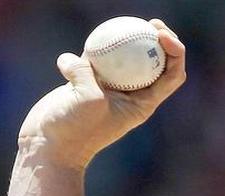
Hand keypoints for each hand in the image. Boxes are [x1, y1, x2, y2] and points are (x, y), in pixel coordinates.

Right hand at [17, 18, 186, 168]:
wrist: (48, 145)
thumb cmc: (75, 130)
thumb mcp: (87, 101)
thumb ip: (87, 75)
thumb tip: (75, 58)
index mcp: (144, 102)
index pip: (171, 75)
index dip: (176, 53)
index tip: (162, 35)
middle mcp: (131, 94)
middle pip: (155, 62)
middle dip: (160, 40)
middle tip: (152, 23)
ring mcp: (109, 87)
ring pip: (125, 56)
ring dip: (127, 39)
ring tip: (127, 22)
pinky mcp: (86, 81)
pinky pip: (94, 56)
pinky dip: (92, 48)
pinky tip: (90, 39)